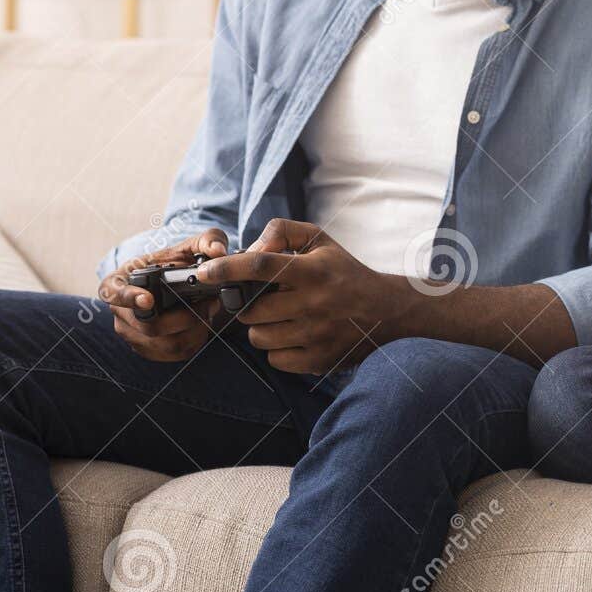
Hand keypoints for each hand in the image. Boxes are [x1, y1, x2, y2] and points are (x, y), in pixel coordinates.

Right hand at [98, 227, 228, 362]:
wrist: (172, 282)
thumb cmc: (172, 262)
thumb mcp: (188, 246)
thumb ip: (207, 240)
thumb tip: (218, 251)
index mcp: (117, 282)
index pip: (113, 293)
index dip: (129, 298)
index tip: (149, 300)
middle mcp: (120, 311)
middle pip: (149, 326)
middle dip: (185, 318)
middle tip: (208, 304)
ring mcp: (131, 333)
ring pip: (165, 344)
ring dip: (194, 331)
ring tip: (207, 312)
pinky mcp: (146, 349)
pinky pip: (172, 354)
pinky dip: (193, 342)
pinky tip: (201, 326)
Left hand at [194, 218, 390, 375]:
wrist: (387, 311)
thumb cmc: (344, 272)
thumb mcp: (320, 240)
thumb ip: (282, 232)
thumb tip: (251, 248)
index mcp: (313, 270)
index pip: (261, 267)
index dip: (228, 268)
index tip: (205, 272)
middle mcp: (314, 303)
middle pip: (252, 310)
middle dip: (249, 305)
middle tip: (264, 299)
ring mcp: (317, 335)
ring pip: (259, 337)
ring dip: (262, 328)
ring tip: (281, 318)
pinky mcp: (319, 360)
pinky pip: (275, 359)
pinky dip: (277, 349)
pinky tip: (293, 336)